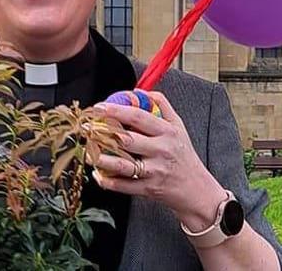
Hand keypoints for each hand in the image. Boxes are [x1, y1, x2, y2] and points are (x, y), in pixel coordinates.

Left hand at [92, 91, 228, 231]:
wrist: (196, 189)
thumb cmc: (184, 155)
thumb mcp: (179, 127)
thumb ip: (163, 106)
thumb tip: (142, 92)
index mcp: (167, 132)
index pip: (139, 117)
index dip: (117, 110)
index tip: (99, 107)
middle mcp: (161, 150)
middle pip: (127, 139)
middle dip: (103, 133)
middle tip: (85, 128)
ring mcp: (154, 171)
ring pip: (123, 165)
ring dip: (101, 159)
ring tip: (86, 152)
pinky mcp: (148, 189)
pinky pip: (124, 186)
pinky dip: (108, 181)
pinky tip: (98, 175)